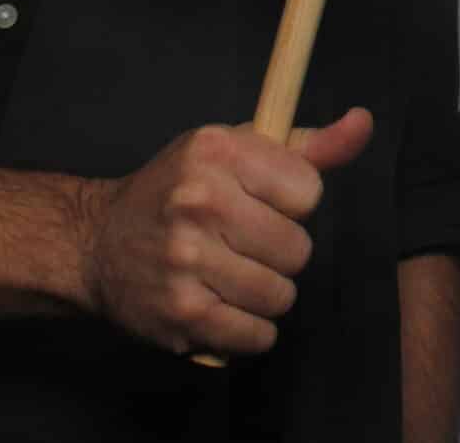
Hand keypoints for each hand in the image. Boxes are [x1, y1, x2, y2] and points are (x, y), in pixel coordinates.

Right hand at [82, 108, 371, 356]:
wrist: (96, 243)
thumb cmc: (180, 191)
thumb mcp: (236, 150)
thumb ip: (307, 146)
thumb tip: (362, 123)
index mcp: (217, 150)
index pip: (308, 192)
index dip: (292, 204)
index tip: (262, 203)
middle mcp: (200, 201)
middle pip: (299, 249)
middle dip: (280, 253)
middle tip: (243, 244)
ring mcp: (188, 260)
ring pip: (282, 295)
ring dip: (266, 294)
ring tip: (232, 275)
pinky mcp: (181, 313)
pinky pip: (257, 336)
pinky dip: (249, 331)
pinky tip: (222, 307)